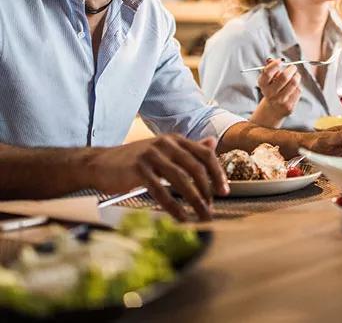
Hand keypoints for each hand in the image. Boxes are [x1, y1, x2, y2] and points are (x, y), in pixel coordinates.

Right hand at [89, 134, 227, 221]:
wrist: (100, 163)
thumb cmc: (134, 160)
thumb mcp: (163, 150)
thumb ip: (188, 149)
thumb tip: (212, 143)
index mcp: (175, 140)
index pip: (205, 154)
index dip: (217, 173)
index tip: (224, 191)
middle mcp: (166, 144)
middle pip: (196, 167)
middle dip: (208, 190)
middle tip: (213, 207)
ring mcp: (152, 155)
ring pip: (181, 180)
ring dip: (195, 201)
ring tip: (203, 216)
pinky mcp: (139, 169)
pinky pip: (161, 191)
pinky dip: (174, 207)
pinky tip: (181, 218)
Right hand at [257, 59, 301, 118]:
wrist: (273, 110)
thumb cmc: (272, 89)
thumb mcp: (268, 80)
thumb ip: (270, 68)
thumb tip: (271, 60)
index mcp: (262, 85)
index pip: (267, 73)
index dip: (274, 65)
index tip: (281, 61)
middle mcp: (269, 93)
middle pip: (284, 77)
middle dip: (291, 69)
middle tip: (293, 67)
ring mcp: (279, 100)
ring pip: (293, 83)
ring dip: (297, 76)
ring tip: (295, 76)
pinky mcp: (289, 106)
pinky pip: (298, 90)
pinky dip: (298, 86)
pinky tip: (294, 88)